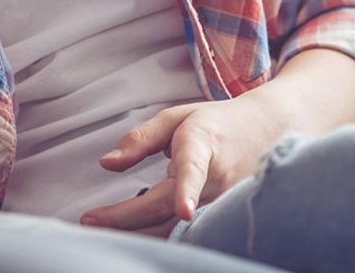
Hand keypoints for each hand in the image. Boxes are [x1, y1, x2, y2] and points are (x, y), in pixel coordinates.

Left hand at [80, 91, 294, 235]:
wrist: (268, 133)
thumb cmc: (214, 124)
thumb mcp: (175, 118)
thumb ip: (140, 139)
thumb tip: (106, 163)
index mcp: (202, 148)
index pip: (193, 171)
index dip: (188, 191)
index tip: (184, 210)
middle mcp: (215, 182)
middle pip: (167, 208)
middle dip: (126, 218)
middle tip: (87, 221)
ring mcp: (221, 205)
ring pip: (174, 229)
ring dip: (137, 233)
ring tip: (100, 231)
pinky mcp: (221, 220)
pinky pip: (184, 235)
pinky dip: (156, 237)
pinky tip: (130, 237)